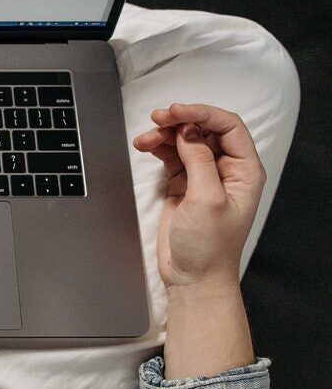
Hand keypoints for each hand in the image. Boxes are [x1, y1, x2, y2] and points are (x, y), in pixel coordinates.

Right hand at [131, 102, 266, 293]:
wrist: (193, 277)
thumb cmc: (208, 247)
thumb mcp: (207, 200)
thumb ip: (200, 161)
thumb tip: (190, 131)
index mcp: (244, 171)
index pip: (228, 127)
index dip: (203, 113)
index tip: (177, 112)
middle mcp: (226, 170)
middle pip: (204, 130)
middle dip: (180, 121)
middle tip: (158, 119)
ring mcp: (204, 176)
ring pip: (185, 141)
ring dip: (165, 135)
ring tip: (145, 139)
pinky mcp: (184, 184)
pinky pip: (172, 156)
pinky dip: (158, 148)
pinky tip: (146, 146)